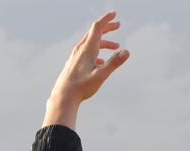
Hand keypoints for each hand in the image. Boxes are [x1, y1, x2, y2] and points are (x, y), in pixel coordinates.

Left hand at [43, 11, 129, 129]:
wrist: (63, 97)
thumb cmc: (81, 87)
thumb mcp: (100, 76)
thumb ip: (114, 63)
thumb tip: (127, 51)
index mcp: (87, 49)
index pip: (97, 28)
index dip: (106, 19)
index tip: (115, 14)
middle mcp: (80, 50)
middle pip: (94, 33)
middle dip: (107, 28)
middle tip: (118, 25)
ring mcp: (75, 57)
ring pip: (91, 43)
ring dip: (104, 42)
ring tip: (115, 47)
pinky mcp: (74, 64)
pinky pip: (86, 53)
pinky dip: (97, 52)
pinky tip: (101, 62)